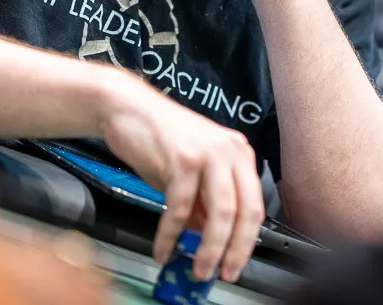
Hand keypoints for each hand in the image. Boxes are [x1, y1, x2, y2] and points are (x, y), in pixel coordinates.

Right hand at [97, 74, 263, 281]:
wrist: (127, 108)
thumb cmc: (159, 139)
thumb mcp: (191, 172)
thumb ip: (204, 203)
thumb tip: (210, 238)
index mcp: (239, 154)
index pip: (255, 207)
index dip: (246, 242)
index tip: (236, 265)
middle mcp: (231, 151)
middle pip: (244, 213)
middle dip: (233, 251)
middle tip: (220, 274)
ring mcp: (209, 153)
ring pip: (220, 213)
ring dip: (208, 249)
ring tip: (196, 270)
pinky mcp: (183, 159)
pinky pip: (181, 208)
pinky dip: (170, 235)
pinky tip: (163, 249)